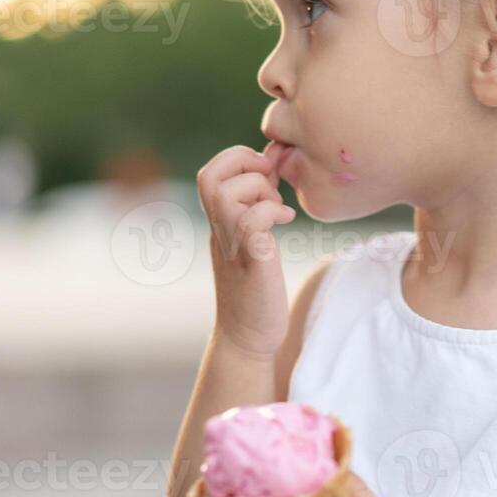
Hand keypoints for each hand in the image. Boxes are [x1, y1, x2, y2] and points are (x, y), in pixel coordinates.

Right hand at [196, 143, 295, 357]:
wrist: (247, 338)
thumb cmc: (257, 289)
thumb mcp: (254, 240)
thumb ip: (257, 205)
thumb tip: (274, 164)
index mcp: (219, 222)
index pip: (210, 172)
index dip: (238, 159)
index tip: (267, 174)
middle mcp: (219, 231)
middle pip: (209, 176)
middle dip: (243, 164)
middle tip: (271, 183)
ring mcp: (232, 246)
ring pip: (228, 195)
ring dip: (260, 191)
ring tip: (279, 209)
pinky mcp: (251, 262)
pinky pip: (252, 222)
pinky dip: (273, 212)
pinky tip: (287, 223)